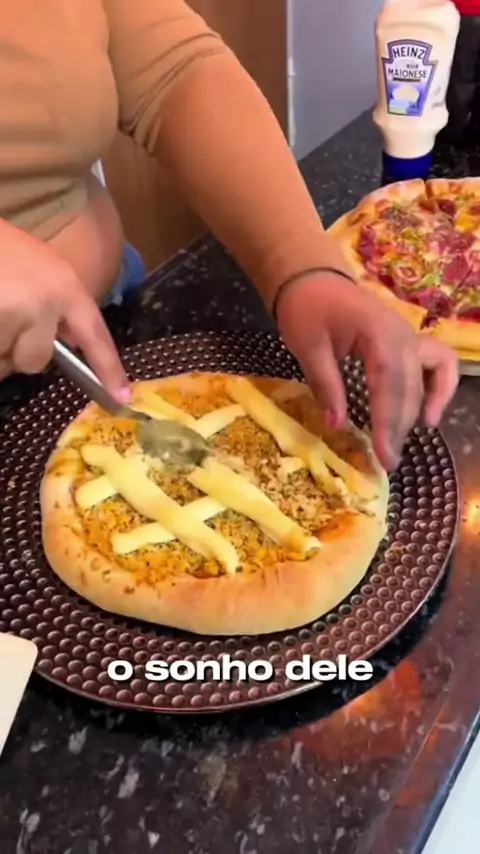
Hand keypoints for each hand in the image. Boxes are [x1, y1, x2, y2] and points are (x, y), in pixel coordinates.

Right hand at [0, 220, 129, 400]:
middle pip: (36, 360)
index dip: (108, 367)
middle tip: (4, 318)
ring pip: (4, 361)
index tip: (121, 396)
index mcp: (64, 286)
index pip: (94, 334)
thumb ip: (58, 307)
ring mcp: (13, 312)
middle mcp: (43, 302)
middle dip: (16, 350)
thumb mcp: (40, 268)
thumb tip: (71, 343)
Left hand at [275, 272, 458, 469]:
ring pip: (432, 376)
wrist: (313, 278)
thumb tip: (337, 426)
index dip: (389, 422)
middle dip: (400, 426)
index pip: (390, 383)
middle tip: (387, 461)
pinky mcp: (409, 342)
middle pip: (411, 386)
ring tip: (405, 438)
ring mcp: (410, 337)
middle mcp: (403, 334)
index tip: (384, 455)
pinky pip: (439, 364)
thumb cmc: (307, 309)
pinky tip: (428, 414)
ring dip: (422, 408)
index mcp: (378, 332)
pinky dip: (439, 388)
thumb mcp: (308, 347)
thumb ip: (325, 385)